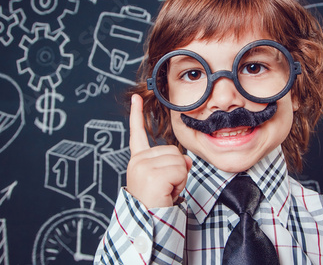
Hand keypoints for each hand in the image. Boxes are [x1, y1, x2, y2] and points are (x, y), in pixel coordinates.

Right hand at [126, 94, 191, 208]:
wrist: (148, 225)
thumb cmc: (156, 204)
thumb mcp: (164, 180)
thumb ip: (172, 164)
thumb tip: (186, 161)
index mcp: (138, 161)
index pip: (137, 133)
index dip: (137, 114)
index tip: (136, 98)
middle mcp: (138, 161)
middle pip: (173, 151)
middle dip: (177, 171)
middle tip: (165, 188)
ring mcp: (143, 166)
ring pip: (179, 161)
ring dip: (179, 178)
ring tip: (165, 192)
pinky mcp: (152, 174)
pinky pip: (180, 170)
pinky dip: (180, 183)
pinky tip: (166, 193)